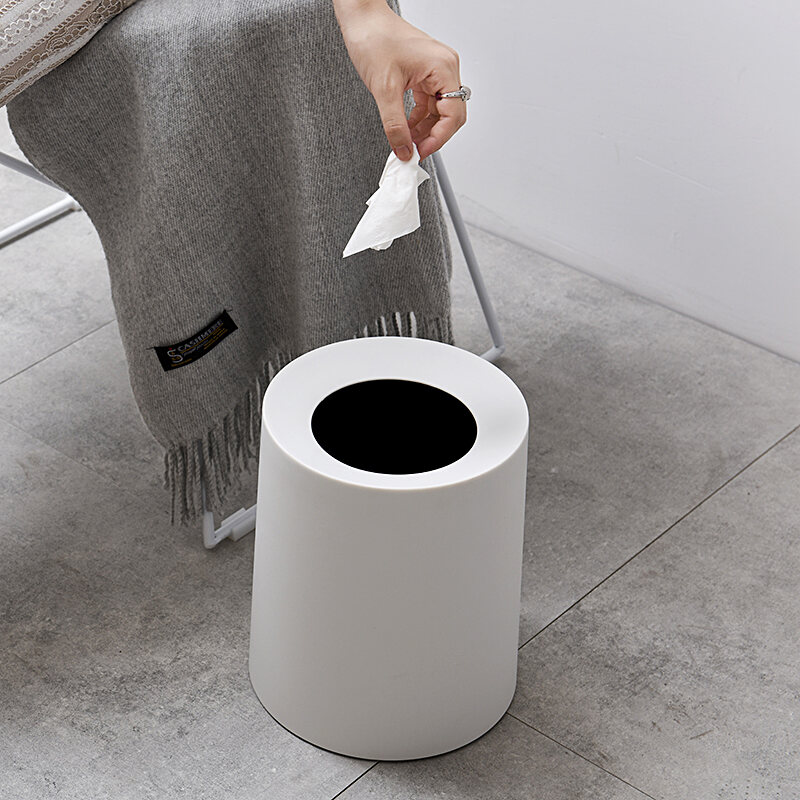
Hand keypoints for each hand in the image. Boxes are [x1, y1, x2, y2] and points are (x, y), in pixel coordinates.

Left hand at [333, 0, 466, 161]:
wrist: (361, 19)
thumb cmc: (374, 38)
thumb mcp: (384, 89)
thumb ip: (395, 125)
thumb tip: (403, 149)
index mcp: (443, 68)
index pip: (453, 114)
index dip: (438, 138)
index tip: (422, 152)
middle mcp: (444, 68)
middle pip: (449, 115)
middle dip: (432, 136)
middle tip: (414, 151)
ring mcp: (434, 71)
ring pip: (437, 111)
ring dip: (423, 130)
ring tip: (406, 142)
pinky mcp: (423, 73)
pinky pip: (427, 103)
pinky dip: (417, 119)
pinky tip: (406, 128)